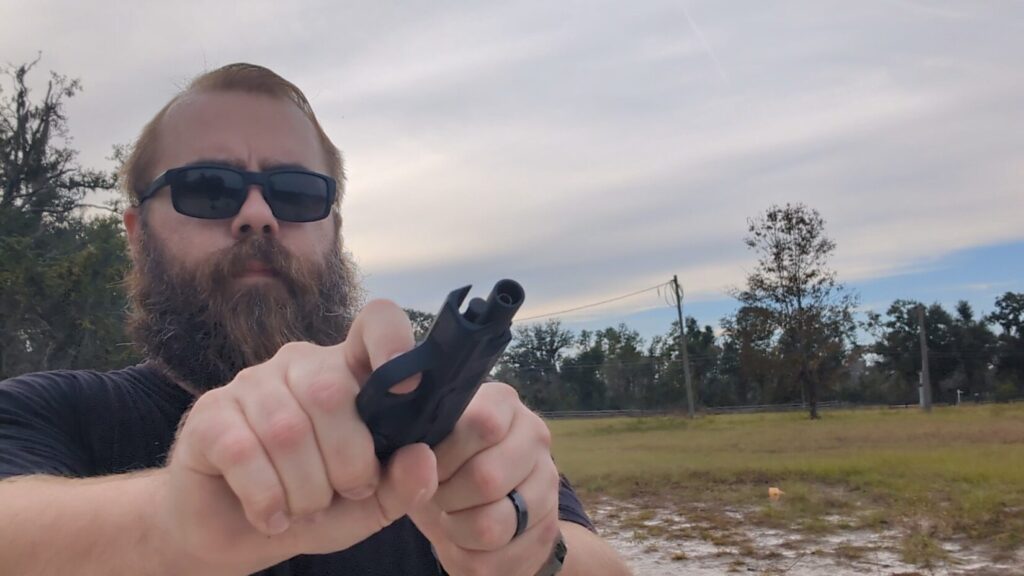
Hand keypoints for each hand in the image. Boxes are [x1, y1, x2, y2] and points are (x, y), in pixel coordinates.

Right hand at [158, 300, 437, 573]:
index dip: (393, 341)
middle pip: (331, 393)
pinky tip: (271, 516)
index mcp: (348, 372)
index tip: (408, 387)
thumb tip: (423, 457)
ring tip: (304, 510)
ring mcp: (250, 384)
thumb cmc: (311, 506)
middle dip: (347, 461)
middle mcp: (299, 365)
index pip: (376, 323)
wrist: (233, 533)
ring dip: (305, 489)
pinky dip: (266, 499)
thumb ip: (403, 485)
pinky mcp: (209, 415)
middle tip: (345, 493)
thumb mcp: (368, 505)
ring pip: (287, 429)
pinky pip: (244, 452)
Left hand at [410, 383, 561, 575]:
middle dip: (446, 497)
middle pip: (486, 478)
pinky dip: (469, 556)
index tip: (426, 466)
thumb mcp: (423, 446)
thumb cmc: (442, 464)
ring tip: (451, 517)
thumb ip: (408, 446)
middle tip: (437, 494)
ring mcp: (547, 484)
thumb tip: (412, 458)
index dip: (444, 454)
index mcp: (503, 403)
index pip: (482, 423)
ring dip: (456, 530)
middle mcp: (534, 436)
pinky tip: (467, 539)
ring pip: (491, 525)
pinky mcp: (547, 531)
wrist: (479, 503)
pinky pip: (497, 559)